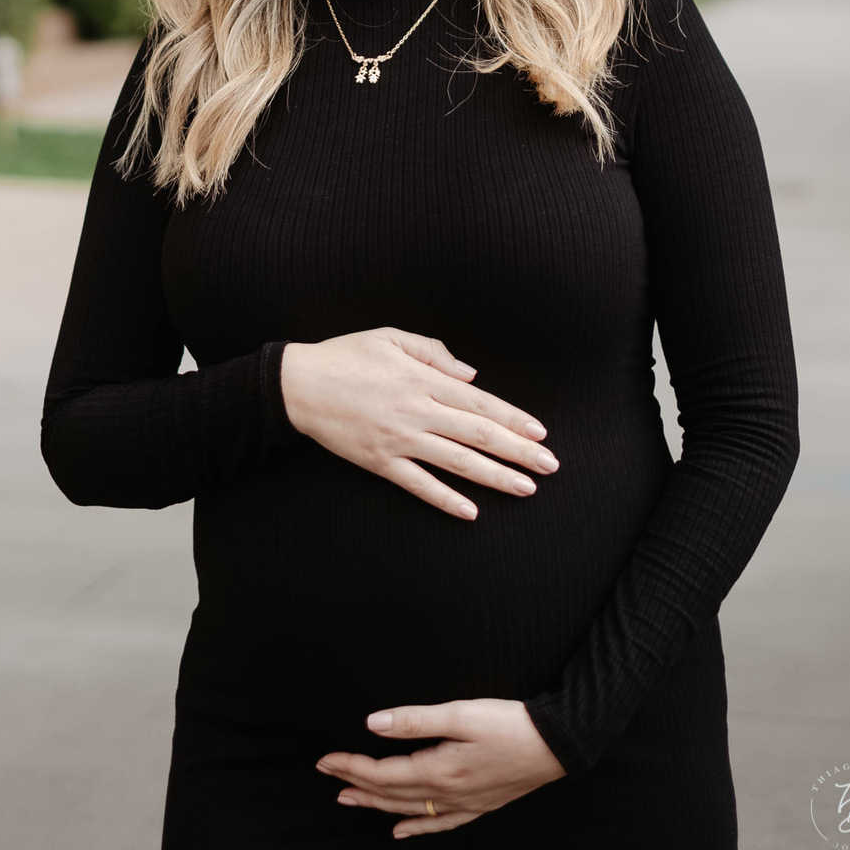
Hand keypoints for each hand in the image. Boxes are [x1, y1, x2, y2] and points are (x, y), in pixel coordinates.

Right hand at [279, 327, 558, 519]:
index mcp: (423, 379)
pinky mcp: (380, 462)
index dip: (514, 419)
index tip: (541, 433)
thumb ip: (433, 352)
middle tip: (550, 466)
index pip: (481, 403)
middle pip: (478, 435)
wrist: (299, 385)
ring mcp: (399, 440)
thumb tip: (470, 375)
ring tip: (526, 488)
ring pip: (457, 462)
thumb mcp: (390, 336)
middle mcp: (417, 411)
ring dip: (495, 476)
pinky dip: (446, 500)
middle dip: (519, 451)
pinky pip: (419, 485)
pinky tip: (471, 512)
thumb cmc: (346, 355)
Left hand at [316, 698, 566, 837]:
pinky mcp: (480, 804)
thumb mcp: (460, 712)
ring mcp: (464, 803)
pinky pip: (440, 823)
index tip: (325, 760)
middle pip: (391, 793)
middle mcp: (448, 794)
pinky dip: (416, 827)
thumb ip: (415, 720)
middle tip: (327, 774)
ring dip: (377, 805)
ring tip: (349, 800)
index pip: (383, 773)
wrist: (557, 744)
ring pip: (410, 810)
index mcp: (439, 770)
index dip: (351, 766)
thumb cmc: (509, 723)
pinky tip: (401, 830)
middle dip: (356, 784)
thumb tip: (373, 723)